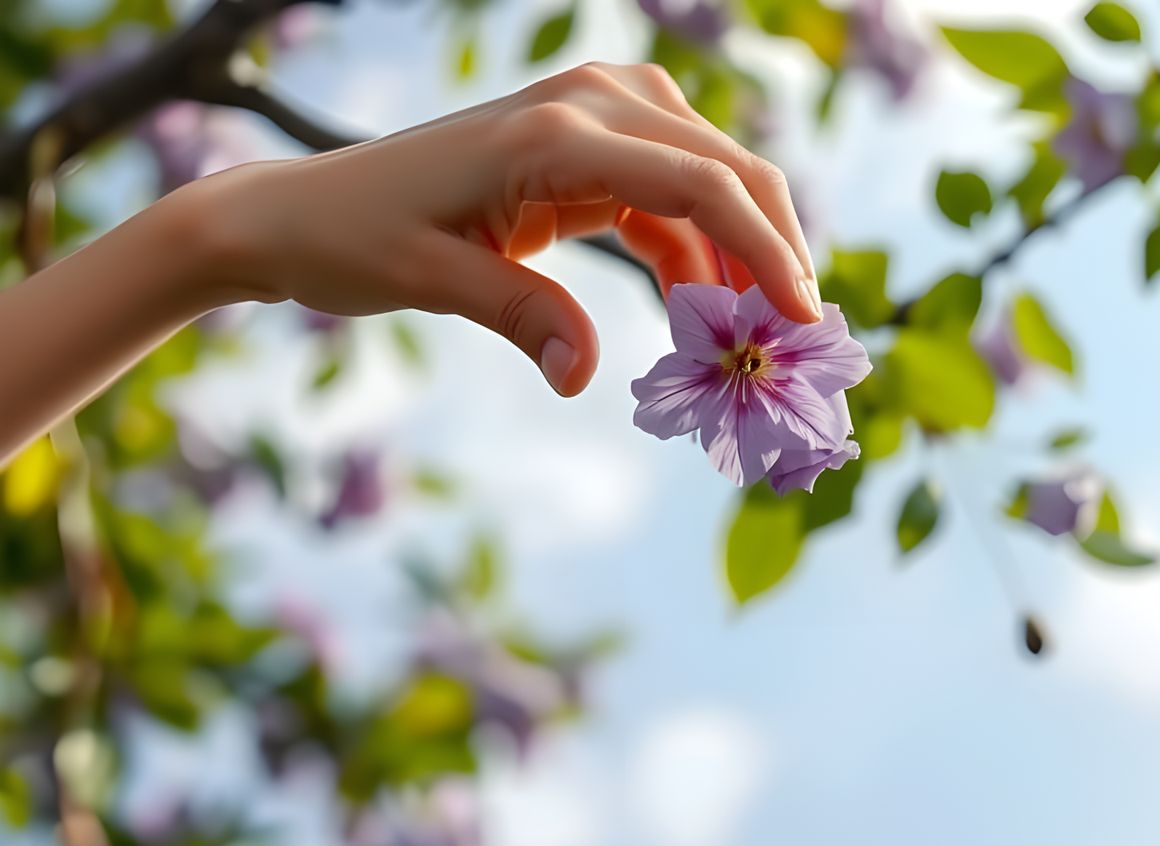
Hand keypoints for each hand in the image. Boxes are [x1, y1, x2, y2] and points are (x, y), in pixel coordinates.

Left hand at [188, 61, 821, 395]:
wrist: (306, 208)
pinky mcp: (591, 146)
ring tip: (748, 339)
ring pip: (710, 181)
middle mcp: (589, 104)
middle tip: (795, 339)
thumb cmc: (353, 238)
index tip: (802, 318)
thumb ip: (518, 316)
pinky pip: (670, 198)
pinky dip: (694, 254)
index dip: (763, 248)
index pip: (697, 181)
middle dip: (772, 252)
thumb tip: (585, 376)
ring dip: (737, 258)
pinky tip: (697, 311)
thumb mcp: (428, 280)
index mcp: (553, 133)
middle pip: (726, 169)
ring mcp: (595, 115)